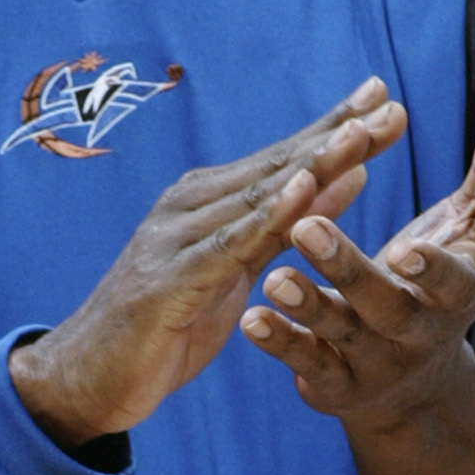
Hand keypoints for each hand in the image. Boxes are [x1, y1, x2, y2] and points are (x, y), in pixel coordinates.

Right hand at [9, 80, 405, 451]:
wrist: (88, 377)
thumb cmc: (166, 326)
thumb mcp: (238, 274)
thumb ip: (285, 228)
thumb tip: (346, 176)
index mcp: (207, 203)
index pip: (282, 159)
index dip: (333, 127)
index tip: (383, 97)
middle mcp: (190, 207)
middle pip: (275, 165)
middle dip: (334, 133)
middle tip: (386, 102)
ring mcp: (176, 239)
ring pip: (256, 196)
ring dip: (310, 163)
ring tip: (358, 135)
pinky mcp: (171, 281)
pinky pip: (228, 246)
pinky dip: (266, 217)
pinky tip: (302, 193)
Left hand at [239, 86, 474, 474]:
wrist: (419, 375)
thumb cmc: (446, 275)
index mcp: (459, 291)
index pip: (453, 283)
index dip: (433, 269)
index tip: (408, 250)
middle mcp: (418, 331)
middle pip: (386, 306)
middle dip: (348, 271)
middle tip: (307, 229)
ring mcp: (376, 361)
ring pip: (340, 333)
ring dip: (308, 306)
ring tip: (276, 276)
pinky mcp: (335, 382)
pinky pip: (307, 365)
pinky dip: (280, 345)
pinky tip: (251, 320)